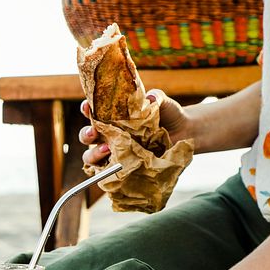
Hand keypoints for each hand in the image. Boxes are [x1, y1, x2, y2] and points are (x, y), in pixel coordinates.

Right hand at [79, 89, 193, 165]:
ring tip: (107, 150)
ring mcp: (115, 152)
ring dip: (94, 154)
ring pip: (91, 156)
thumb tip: (148, 98)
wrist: (184, 133)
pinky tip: (112, 167)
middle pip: (87, 137)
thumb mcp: (162, 102)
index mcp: (112, 117)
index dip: (86, 110)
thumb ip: (155, 97)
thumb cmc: (168, 115)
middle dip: (86, 134)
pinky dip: (105, 172)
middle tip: (94, 132)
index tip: (87, 107)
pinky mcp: (122, 167)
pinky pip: (107, 173)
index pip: (93, 113)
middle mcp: (109, 135)